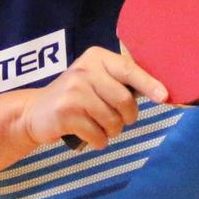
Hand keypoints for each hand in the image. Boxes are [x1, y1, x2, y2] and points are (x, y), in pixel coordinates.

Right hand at [18, 45, 166, 149]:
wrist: (35, 112)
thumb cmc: (75, 97)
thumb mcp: (95, 79)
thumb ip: (121, 81)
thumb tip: (159, 91)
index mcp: (96, 58)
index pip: (128, 69)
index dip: (148, 84)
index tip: (164, 96)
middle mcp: (85, 70)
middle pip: (124, 100)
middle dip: (127, 117)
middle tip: (119, 120)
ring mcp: (74, 91)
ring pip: (112, 120)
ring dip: (111, 131)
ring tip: (99, 126)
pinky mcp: (65, 112)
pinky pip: (97, 135)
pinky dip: (98, 141)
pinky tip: (88, 135)